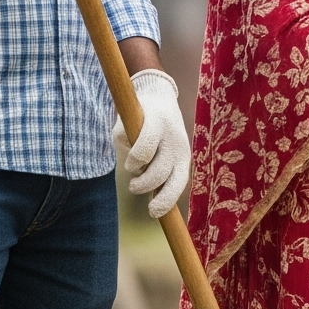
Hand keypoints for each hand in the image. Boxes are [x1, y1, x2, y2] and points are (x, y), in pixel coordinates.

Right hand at [117, 70, 190, 218]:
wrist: (156, 95)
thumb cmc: (159, 135)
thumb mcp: (164, 155)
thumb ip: (158, 173)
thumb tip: (153, 200)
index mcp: (183, 156)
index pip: (178, 183)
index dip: (165, 200)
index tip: (152, 213)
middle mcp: (176, 144)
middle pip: (159, 174)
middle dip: (143, 185)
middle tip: (135, 185)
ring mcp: (163, 130)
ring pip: (144, 158)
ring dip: (133, 167)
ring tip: (132, 166)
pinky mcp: (148, 117)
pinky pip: (131, 140)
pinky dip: (125, 147)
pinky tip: (128, 144)